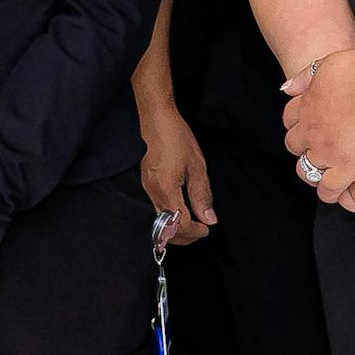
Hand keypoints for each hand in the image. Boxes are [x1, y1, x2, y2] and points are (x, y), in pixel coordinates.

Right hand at [135, 80, 214, 246]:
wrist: (155, 117)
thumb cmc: (176, 137)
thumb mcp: (197, 166)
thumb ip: (202, 195)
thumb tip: (208, 219)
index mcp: (165, 189)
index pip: (179, 225)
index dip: (195, 232)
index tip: (208, 229)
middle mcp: (152, 192)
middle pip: (165, 229)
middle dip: (185, 236)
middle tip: (202, 230)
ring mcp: (147, 188)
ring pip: (160, 221)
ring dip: (177, 228)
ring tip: (195, 222)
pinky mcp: (146, 183)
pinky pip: (157, 209)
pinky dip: (170, 217)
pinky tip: (183, 210)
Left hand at [279, 48, 354, 211]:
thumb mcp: (327, 64)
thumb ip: (305, 77)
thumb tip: (285, 88)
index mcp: (305, 105)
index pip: (289, 120)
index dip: (298, 124)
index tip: (307, 127)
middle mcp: (311, 129)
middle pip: (294, 145)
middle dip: (303, 147)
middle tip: (316, 149)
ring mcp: (327, 149)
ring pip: (307, 168)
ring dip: (313, 169)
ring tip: (323, 172)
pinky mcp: (347, 166)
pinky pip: (329, 187)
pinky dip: (328, 191)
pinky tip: (333, 192)